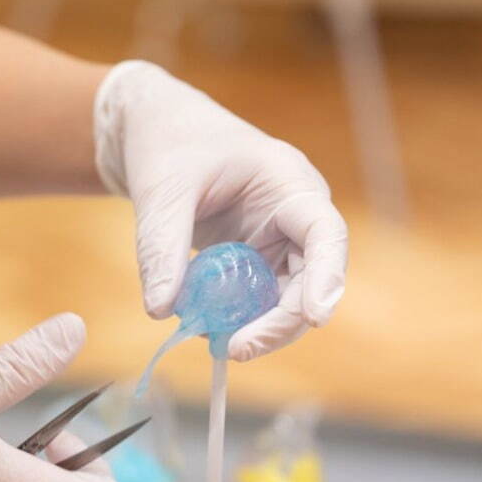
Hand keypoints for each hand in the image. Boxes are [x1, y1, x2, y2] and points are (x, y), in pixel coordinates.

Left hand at [94, 61, 348, 360]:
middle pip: (309, 281)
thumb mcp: (161, 190)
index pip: (325, 234)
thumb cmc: (168, 144)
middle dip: (280, 321)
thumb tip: (161, 311)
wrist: (154, 132)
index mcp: (288, 182)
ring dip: (256, 327)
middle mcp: (293, 217)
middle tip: (237, 348)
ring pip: (284, 300)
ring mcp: (275, 243)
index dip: (327, 277)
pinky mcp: (251, 263)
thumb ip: (161, 247)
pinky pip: (254, 301)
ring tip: (216, 344)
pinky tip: (206, 328)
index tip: (316, 316)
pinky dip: (234, 319)